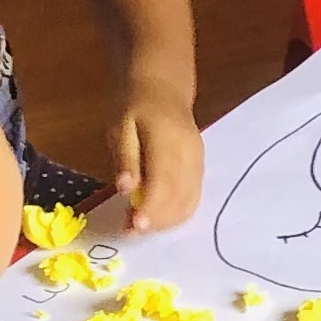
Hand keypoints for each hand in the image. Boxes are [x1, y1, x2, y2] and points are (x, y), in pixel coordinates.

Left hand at [111, 96, 203, 234]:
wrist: (164, 89)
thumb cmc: (135, 107)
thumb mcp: (120, 127)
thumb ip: (125, 159)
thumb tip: (126, 189)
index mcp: (168, 141)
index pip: (163, 183)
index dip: (150, 209)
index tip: (133, 228)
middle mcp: (190, 155)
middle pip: (179, 199)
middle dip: (155, 221)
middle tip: (128, 230)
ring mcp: (199, 163)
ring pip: (188, 203)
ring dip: (165, 221)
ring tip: (138, 224)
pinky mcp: (200, 169)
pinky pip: (193, 199)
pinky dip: (175, 214)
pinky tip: (156, 216)